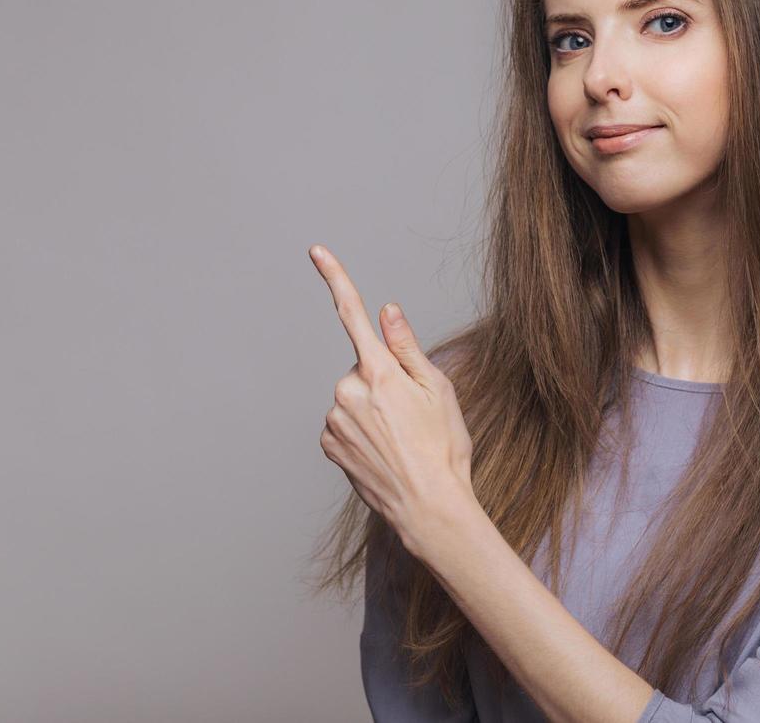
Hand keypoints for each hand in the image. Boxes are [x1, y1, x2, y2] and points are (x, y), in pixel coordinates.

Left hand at [308, 243, 474, 548]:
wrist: (429, 507)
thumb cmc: (443, 447)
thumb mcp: (437, 390)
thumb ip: (407, 347)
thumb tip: (387, 310)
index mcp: (379, 372)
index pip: (353, 314)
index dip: (335, 278)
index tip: (316, 251)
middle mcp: (348, 391)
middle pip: (363, 369)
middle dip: (382, 382)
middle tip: (412, 414)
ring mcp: (334, 419)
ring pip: (352, 397)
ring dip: (371, 409)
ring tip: (400, 438)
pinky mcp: (327, 444)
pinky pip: (343, 423)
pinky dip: (360, 431)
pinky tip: (383, 451)